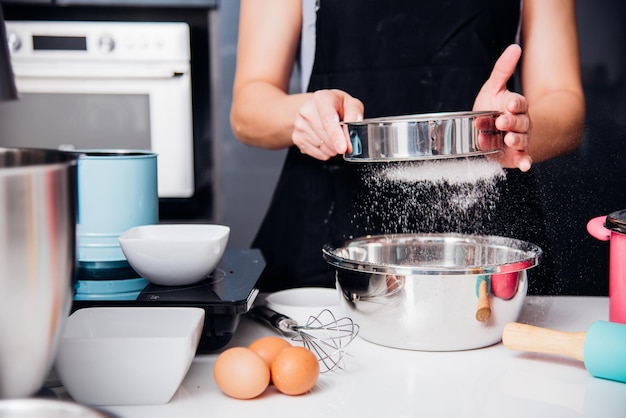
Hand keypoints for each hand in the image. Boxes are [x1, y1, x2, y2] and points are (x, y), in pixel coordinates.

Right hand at [292, 89, 363, 159]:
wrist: (316, 107)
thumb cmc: (336, 105)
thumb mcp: (350, 104)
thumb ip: (354, 115)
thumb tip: (354, 132)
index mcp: (322, 98)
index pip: (328, 119)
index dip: (336, 135)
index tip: (343, 148)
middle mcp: (307, 110)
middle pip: (326, 137)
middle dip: (340, 143)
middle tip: (346, 138)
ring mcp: (299, 125)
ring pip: (323, 147)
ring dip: (333, 148)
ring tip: (334, 136)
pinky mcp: (297, 137)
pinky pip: (317, 153)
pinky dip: (326, 152)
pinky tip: (326, 142)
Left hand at [474, 44, 532, 171]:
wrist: (490, 132)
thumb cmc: (491, 108)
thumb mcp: (493, 88)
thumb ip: (503, 69)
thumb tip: (515, 47)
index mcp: (514, 106)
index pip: (518, 103)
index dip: (514, 104)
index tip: (509, 104)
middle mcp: (519, 123)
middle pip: (520, 122)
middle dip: (511, 122)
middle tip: (501, 121)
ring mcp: (518, 139)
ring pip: (521, 139)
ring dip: (517, 139)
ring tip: (510, 139)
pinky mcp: (514, 155)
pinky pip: (522, 158)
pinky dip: (525, 161)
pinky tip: (525, 165)